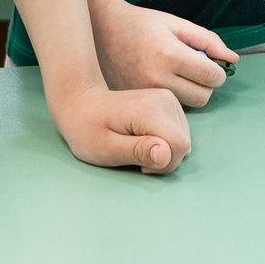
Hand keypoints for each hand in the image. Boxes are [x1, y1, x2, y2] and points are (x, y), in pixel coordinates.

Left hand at [51, 79, 192, 173]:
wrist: (81, 103)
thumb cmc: (88, 129)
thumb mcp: (106, 148)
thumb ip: (138, 151)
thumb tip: (166, 154)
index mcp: (150, 111)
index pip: (179, 145)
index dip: (163, 163)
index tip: (139, 164)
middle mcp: (165, 100)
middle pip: (183, 143)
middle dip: (164, 159)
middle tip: (133, 157)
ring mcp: (168, 99)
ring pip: (182, 139)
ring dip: (164, 151)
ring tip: (136, 147)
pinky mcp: (169, 102)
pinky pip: (178, 132)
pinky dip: (165, 143)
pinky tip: (144, 140)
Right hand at [93, 0, 235, 106]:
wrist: (103, 31)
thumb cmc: (142, 24)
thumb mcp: (177, 24)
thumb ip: (208, 40)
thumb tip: (232, 59)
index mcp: (169, 54)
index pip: (211, 76)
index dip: (218, 72)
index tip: (212, 65)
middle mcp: (156, 77)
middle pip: (201, 97)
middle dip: (205, 85)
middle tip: (195, 71)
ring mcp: (143, 92)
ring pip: (185, 107)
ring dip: (189, 93)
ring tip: (177, 76)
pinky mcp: (135, 101)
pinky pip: (165, 109)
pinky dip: (170, 99)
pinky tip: (162, 82)